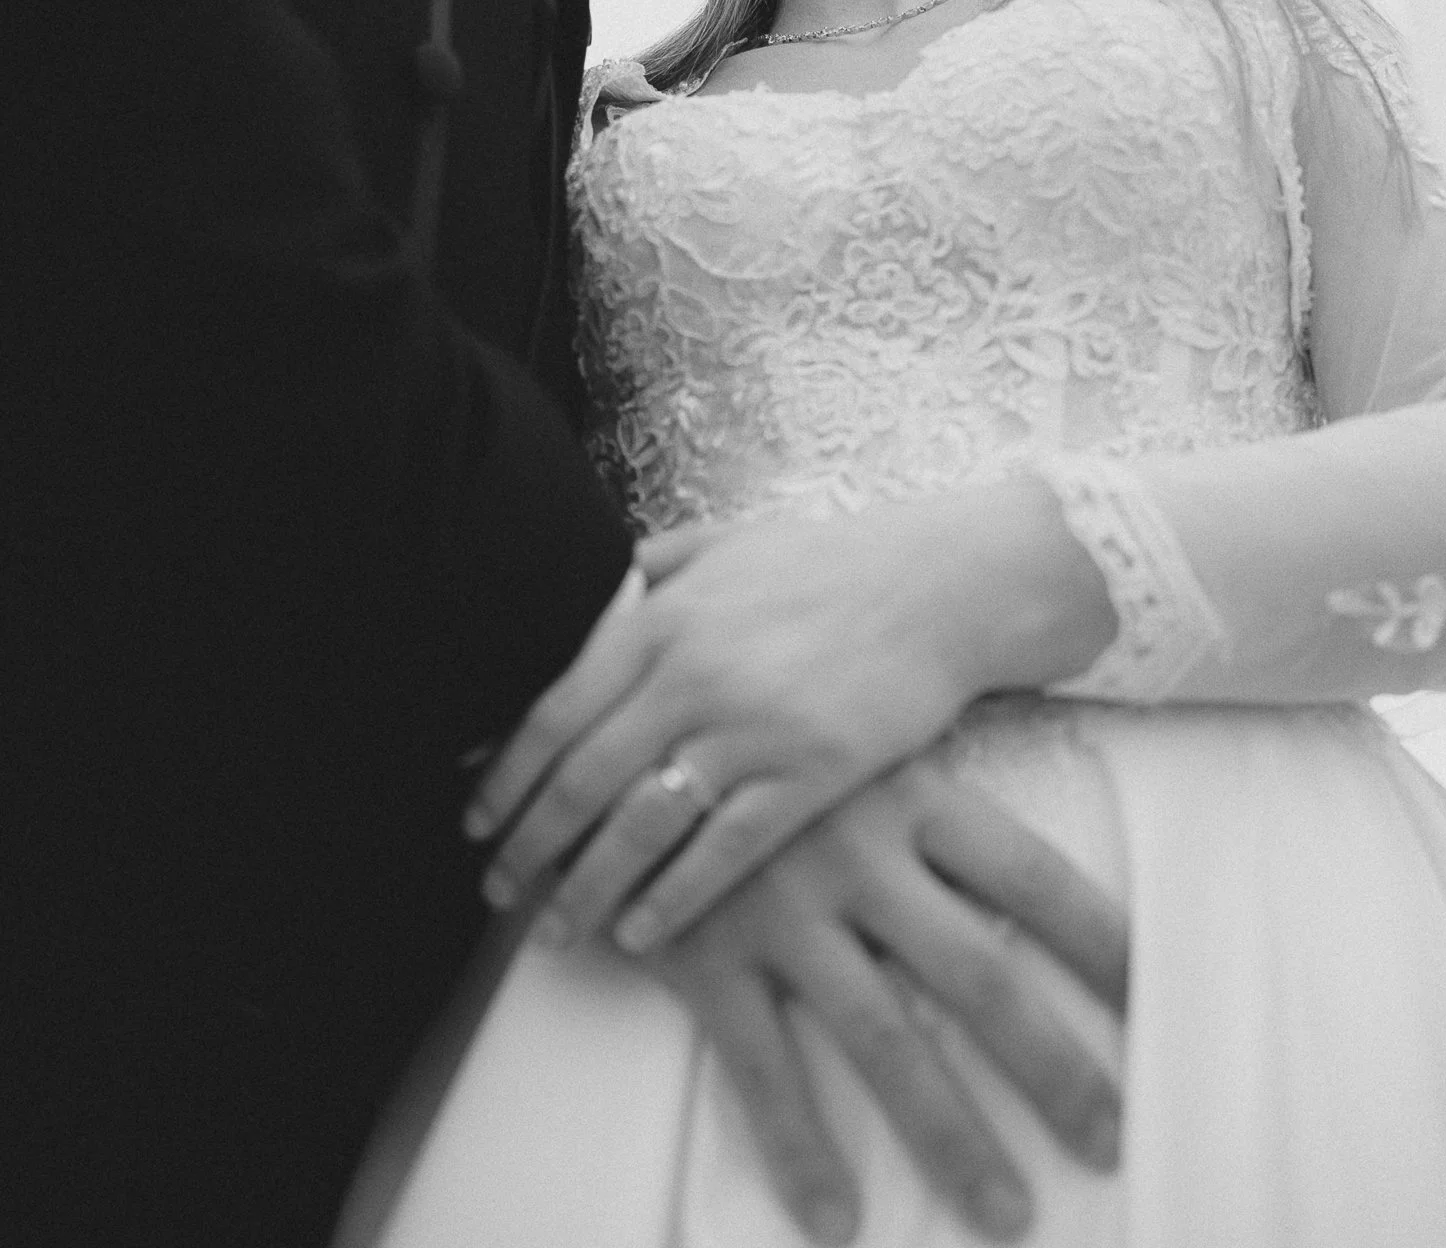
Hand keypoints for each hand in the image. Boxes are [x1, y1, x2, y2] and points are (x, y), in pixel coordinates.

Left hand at [464, 482, 1106, 944]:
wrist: (938, 585)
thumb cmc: (826, 564)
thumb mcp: (724, 544)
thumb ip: (650, 569)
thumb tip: (583, 596)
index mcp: (664, 616)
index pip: (556, 709)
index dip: (505, 772)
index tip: (474, 817)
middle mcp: (694, 675)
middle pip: (584, 779)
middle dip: (529, 843)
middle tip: (495, 888)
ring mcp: (752, 729)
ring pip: (643, 826)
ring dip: (587, 886)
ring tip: (555, 927)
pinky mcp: (809, 774)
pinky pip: (723, 853)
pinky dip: (674, 900)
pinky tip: (641, 933)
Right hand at [644, 755, 1126, 1244]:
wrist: (624, 731)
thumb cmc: (767, 741)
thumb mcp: (861, 743)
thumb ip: (936, 796)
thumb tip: (1031, 841)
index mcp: (908, 795)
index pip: (1030, 875)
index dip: (1099, 943)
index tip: (1154, 1005)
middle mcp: (856, 854)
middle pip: (978, 976)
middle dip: (1052, 1067)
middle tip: (1108, 1139)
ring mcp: (781, 909)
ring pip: (885, 1040)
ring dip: (951, 1136)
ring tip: (1007, 1213)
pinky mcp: (706, 954)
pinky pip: (762, 1069)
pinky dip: (800, 1149)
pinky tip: (837, 1220)